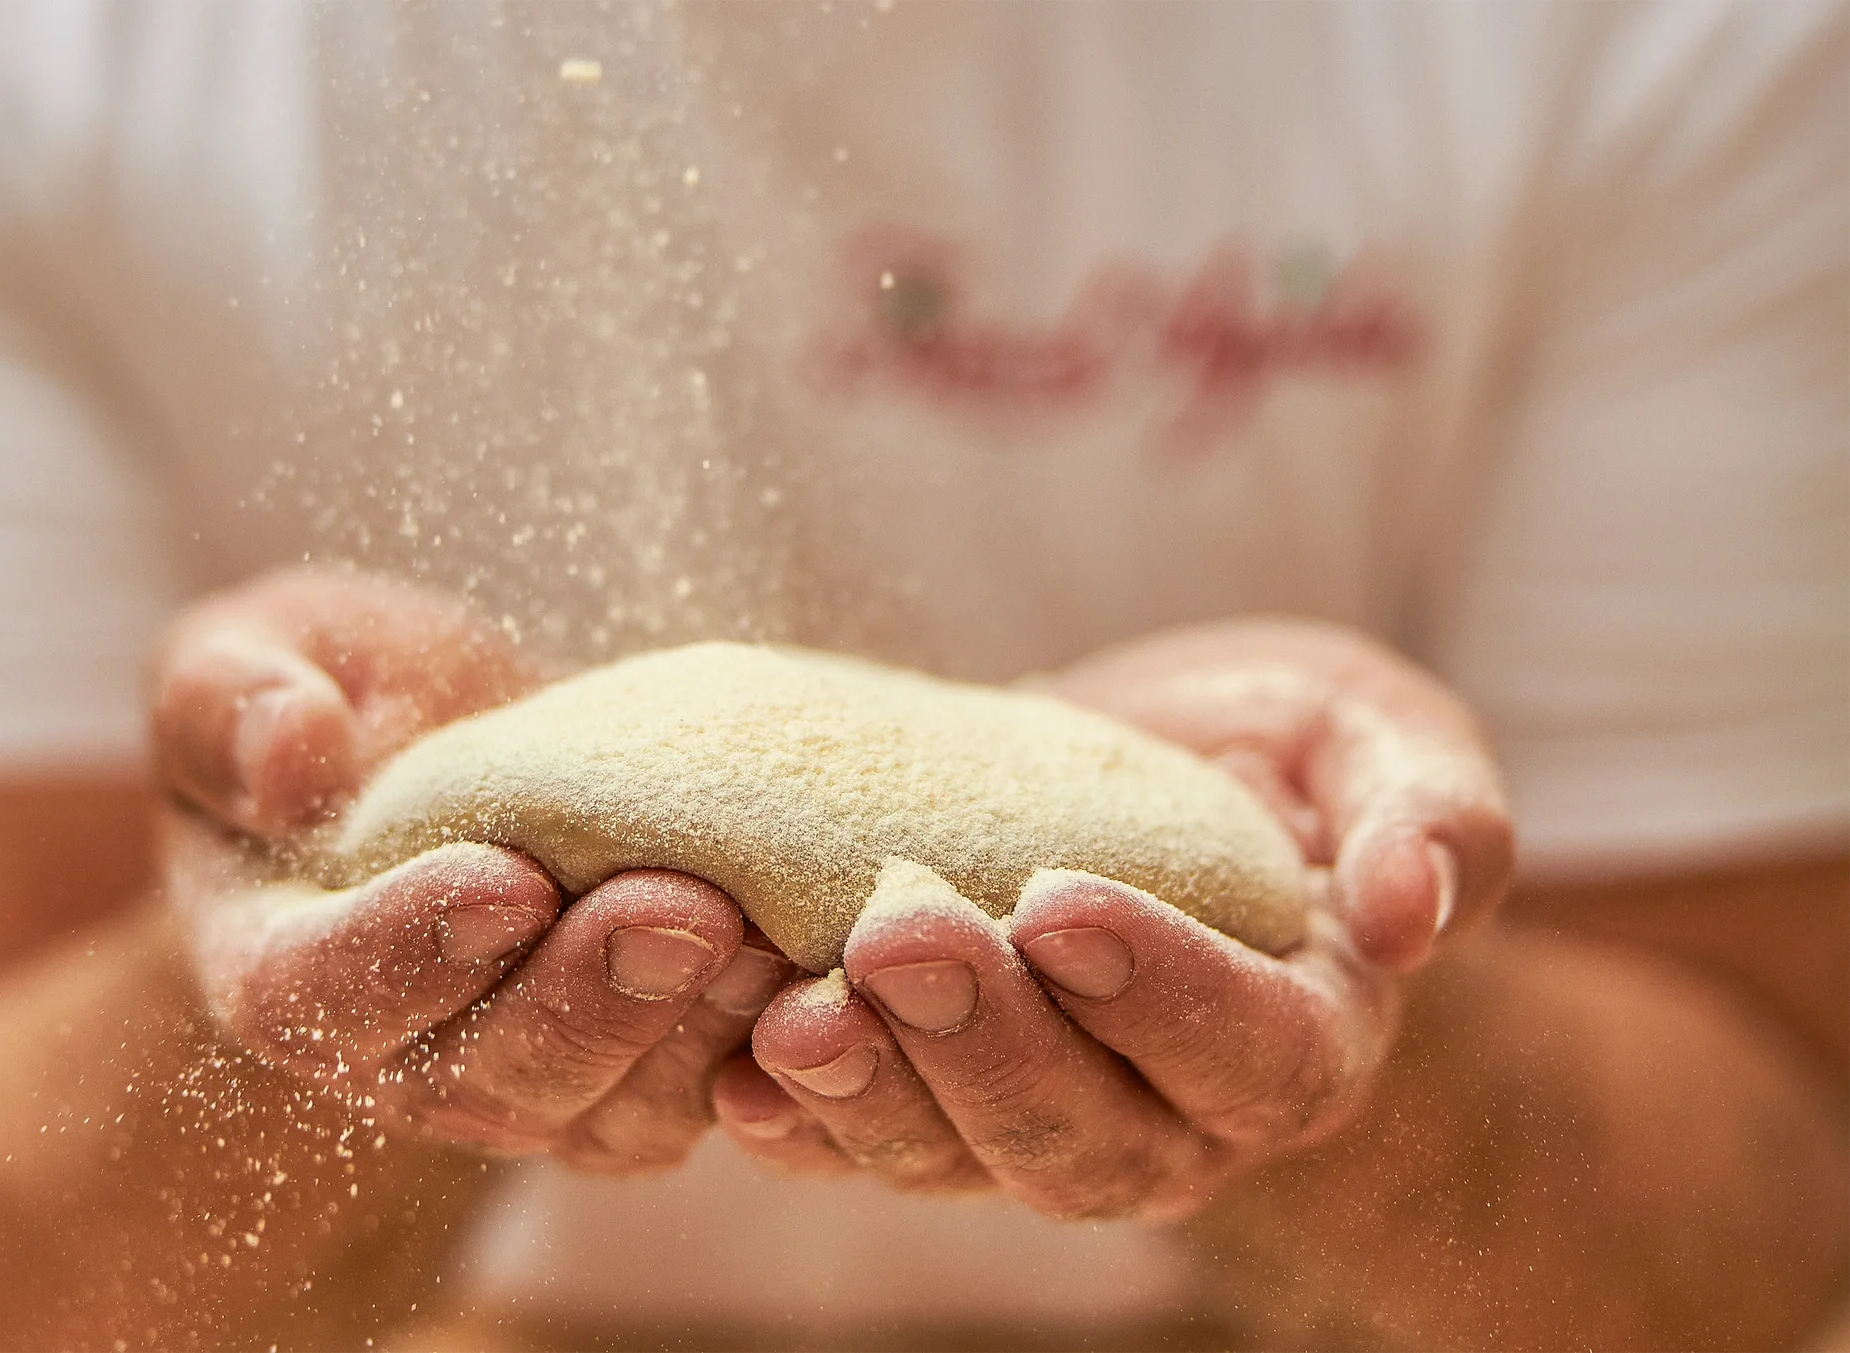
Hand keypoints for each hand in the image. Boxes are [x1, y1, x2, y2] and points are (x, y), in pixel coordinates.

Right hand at [155, 568, 789, 1172]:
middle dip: (591, 999)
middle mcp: (390, 1062)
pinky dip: (756, 1058)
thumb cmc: (334, 696)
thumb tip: (290, 754)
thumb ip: (229, 700)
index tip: (506, 877)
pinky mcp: (625, 1090)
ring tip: (770, 939)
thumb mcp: (246, 655)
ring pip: (604, 1110)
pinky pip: (690, 1108)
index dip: (411, 949)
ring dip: (691, 1033)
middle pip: (484, 1074)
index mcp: (272, 964)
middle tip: (686, 910)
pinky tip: (814, 976)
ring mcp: (516, 1090)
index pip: (320, 993)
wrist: (458, 751)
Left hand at [715, 617, 1513, 1216]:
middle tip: (904, 930)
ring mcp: (1035, 1132)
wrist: (1125, 785)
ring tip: (798, 1009)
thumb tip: (1413, 911)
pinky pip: (855, 1147)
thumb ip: (1431, 812)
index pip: (1250, 1050)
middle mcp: (1171, 1123)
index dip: (1160, 992)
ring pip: (956, 1157)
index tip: (1062, 902)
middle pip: (1084, 1134)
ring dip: (872, 1092)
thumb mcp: (1371, 736)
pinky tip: (733, 1064)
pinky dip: (792, 1120)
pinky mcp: (923, 1112)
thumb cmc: (1263, 757)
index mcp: (1299, 1039)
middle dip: (987, 1041)